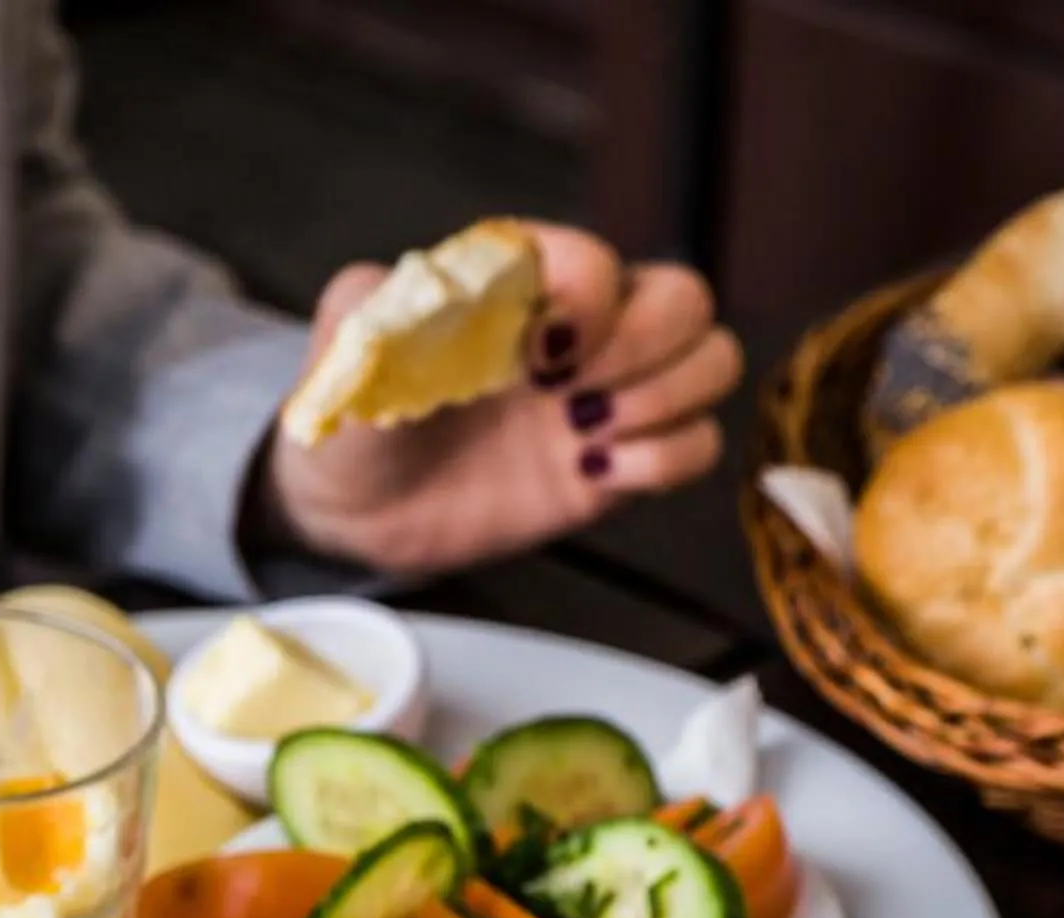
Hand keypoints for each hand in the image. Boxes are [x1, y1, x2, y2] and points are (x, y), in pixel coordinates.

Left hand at [257, 224, 743, 576]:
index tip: (534, 353)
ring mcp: (611, 395)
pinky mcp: (626, 461)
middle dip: (647, 346)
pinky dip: (663, 462)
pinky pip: (701, 446)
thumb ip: (393, 306)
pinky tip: (592, 474)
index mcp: (519, 280)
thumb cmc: (353, 418)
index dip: (588, 299)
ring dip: (667, 400)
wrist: (360, 513)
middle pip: (687, 297)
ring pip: (715, 362)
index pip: (597, 258)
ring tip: (586, 433)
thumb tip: (451, 292)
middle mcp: (582, 327)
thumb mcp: (348, 349)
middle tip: (572, 394)